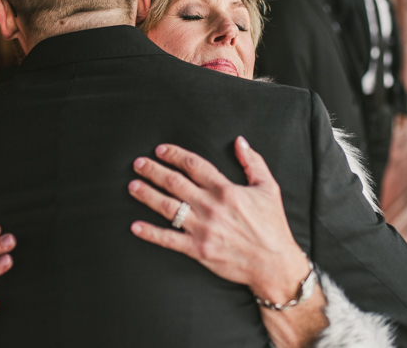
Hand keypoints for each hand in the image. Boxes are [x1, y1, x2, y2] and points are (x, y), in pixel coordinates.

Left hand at [127, 137, 308, 303]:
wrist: (274, 264)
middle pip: (175, 183)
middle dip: (154, 171)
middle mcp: (211, 206)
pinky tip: (136, 226)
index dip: (174, 155)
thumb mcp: (269, 188)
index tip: (160, 150)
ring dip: (147, 195)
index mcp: (226, 189)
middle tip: (138, 163)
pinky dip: (150, 233)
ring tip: (133, 186)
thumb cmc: (272, 226)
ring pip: (168, 207)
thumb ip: (253, 162)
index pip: (194, 165)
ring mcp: (203, 229)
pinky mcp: (198, 250)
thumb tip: (240, 142)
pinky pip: (169, 240)